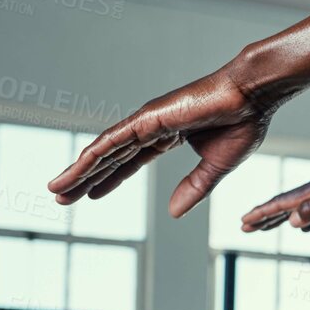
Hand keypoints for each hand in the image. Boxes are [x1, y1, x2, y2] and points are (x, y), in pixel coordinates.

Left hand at [48, 65, 279, 217]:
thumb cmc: (242, 122)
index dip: (110, 179)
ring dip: (79, 171)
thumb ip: (194, 188)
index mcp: (168, 137)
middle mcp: (150, 128)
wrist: (251, 97)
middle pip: (110, 159)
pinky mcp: (147, 119)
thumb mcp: (216, 167)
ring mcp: (146, 122)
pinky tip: (76, 170)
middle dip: (86, 179)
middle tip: (62, 196)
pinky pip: (114, 141)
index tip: (92, 195)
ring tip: (57, 189)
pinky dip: (93, 156)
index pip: (130, 162)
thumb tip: (174, 212)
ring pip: (105, 151)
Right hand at [240, 155, 309, 232]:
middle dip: (265, 216)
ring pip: (299, 208)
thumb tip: (292, 221)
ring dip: (282, 218)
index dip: (262, 213)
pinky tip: (305, 227)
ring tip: (266, 228)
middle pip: (285, 204)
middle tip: (245, 227)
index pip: (282, 203)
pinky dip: (306, 219)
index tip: (243, 222)